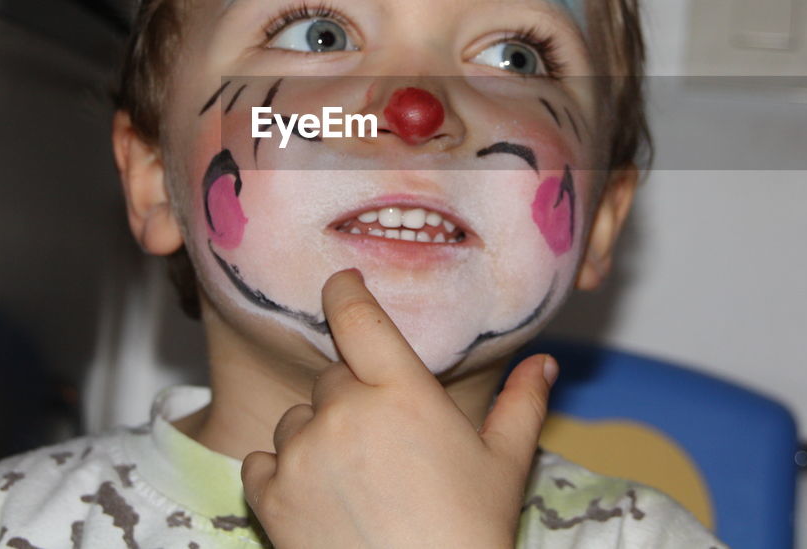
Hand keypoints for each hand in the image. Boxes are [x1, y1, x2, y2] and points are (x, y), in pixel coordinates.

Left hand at [241, 269, 557, 548]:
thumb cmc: (469, 535)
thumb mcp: (505, 466)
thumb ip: (522, 403)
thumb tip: (543, 361)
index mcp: (403, 392)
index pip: (357, 315)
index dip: (344, 290)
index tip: (341, 282)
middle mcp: (346, 411)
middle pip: (333, 377)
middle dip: (353, 398)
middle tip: (385, 444)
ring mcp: (302, 453)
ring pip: (297, 418)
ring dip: (318, 436)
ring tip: (357, 481)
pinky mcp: (271, 495)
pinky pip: (263, 460)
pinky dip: (283, 472)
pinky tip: (320, 498)